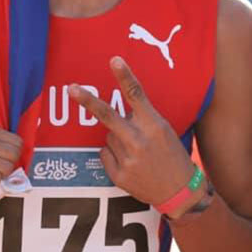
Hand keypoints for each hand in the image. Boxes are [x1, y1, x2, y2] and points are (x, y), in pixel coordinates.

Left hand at [69, 57, 195, 208]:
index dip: (125, 76)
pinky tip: (131, 163)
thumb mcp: (166, 131)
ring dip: (117, 139)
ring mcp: (128, 159)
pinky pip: (104, 154)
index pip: (137, 95)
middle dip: (88, 100)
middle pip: (108, 115)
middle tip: (72, 88)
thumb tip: (121, 108)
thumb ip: (144, 119)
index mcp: (154, 125)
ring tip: (136, 151)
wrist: (179, 192)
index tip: (114, 60)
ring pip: (108, 136)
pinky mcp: (119, 175)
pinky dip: (113, 156)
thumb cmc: (173, 156)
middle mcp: (140, 141)